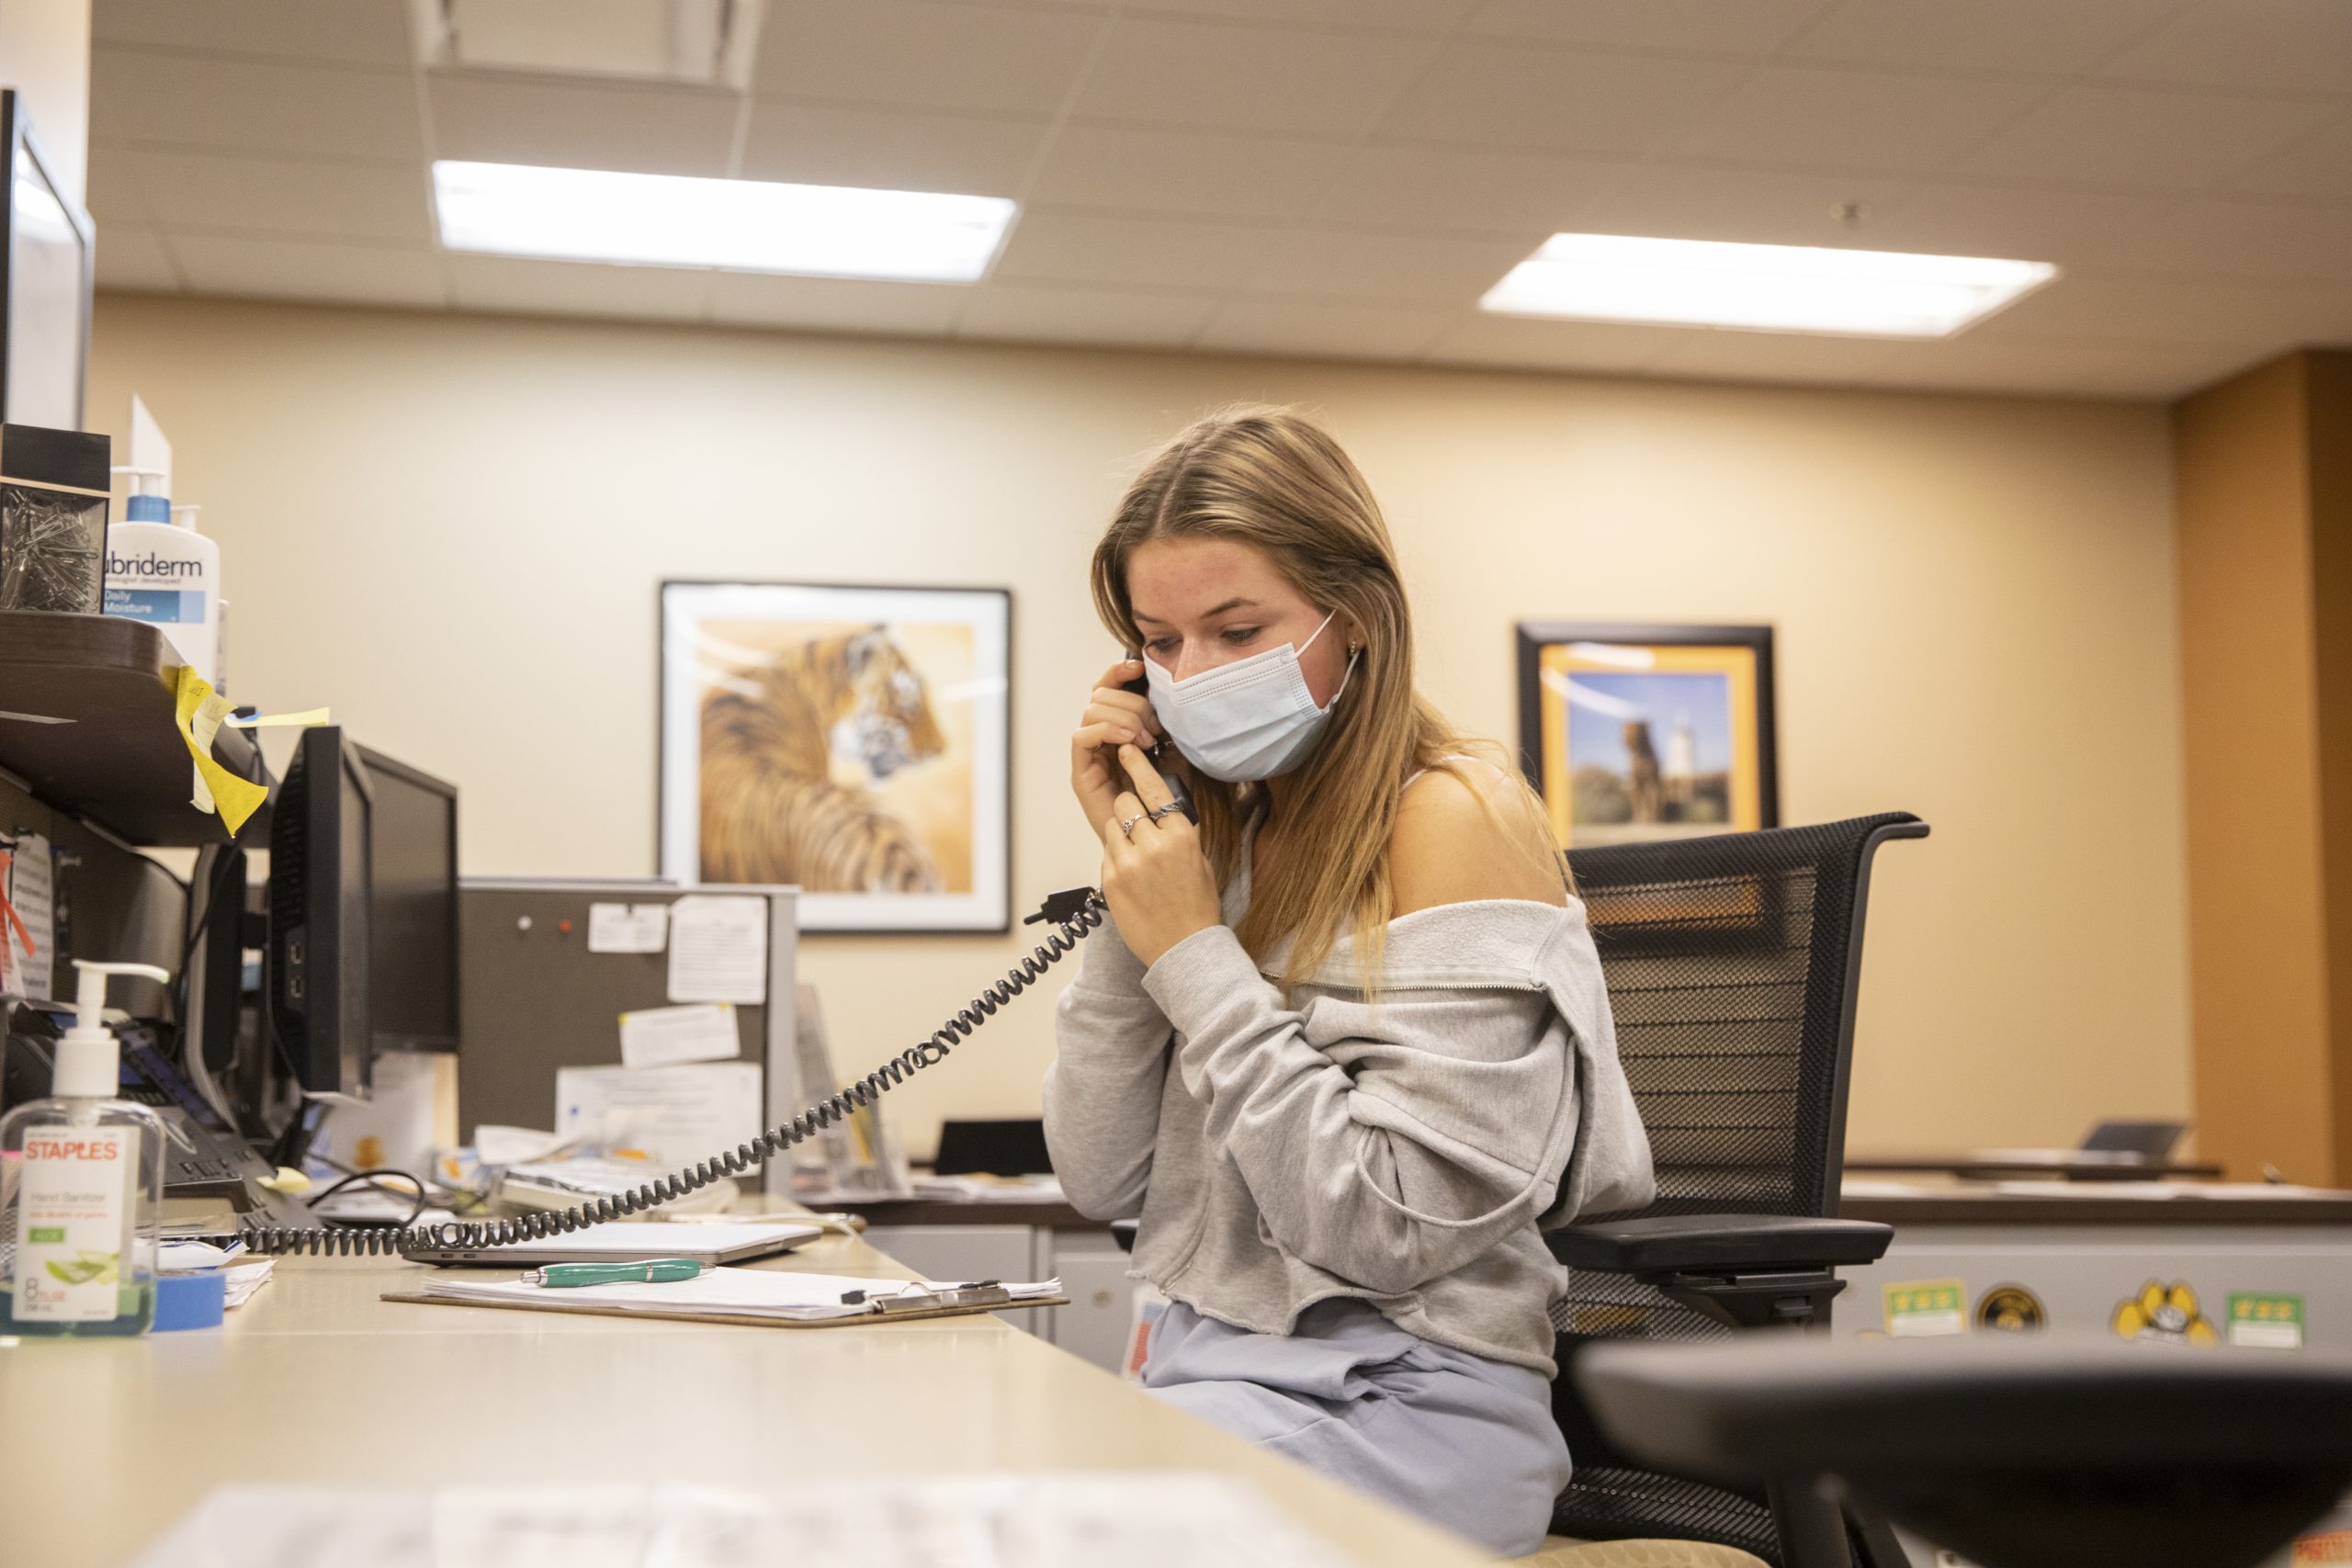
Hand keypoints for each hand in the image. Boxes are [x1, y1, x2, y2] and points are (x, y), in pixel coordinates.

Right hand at [1070, 657, 1163, 837]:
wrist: (1157, 834)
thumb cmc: (1166, 795)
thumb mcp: (1173, 748)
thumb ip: (1164, 721)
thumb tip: (1163, 687)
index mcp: (1118, 726)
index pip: (1107, 686)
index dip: (1118, 671)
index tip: (1140, 665)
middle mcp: (1099, 737)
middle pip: (1100, 694)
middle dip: (1131, 703)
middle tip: (1154, 728)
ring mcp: (1089, 754)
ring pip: (1092, 710)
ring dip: (1123, 717)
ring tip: (1145, 740)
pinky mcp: (1081, 772)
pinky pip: (1082, 736)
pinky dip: (1107, 730)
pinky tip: (1129, 742)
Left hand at [1099, 743, 1221, 967]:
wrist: (1184, 949)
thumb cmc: (1196, 904)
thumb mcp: (1197, 859)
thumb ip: (1176, 831)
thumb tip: (1157, 809)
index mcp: (1182, 836)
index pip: (1154, 788)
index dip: (1137, 765)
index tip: (1126, 749)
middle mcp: (1153, 845)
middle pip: (1125, 803)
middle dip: (1130, 809)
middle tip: (1140, 827)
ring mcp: (1128, 863)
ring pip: (1112, 826)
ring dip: (1121, 834)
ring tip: (1137, 858)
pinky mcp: (1110, 880)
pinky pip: (1107, 853)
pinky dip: (1116, 858)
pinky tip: (1132, 879)